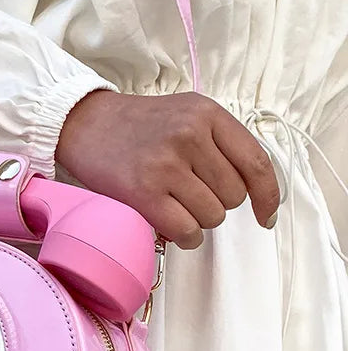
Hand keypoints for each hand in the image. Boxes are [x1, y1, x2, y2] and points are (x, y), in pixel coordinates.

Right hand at [55, 90, 279, 248]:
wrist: (84, 125)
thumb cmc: (136, 127)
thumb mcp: (185, 115)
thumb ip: (220, 143)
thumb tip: (254, 192)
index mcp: (207, 114)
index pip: (256, 163)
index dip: (267, 196)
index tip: (265, 216)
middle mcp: (190, 135)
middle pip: (233, 197)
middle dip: (215, 203)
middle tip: (187, 194)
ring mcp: (166, 165)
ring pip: (211, 217)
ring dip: (197, 220)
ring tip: (172, 204)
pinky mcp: (143, 192)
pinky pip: (186, 231)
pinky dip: (183, 236)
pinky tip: (169, 224)